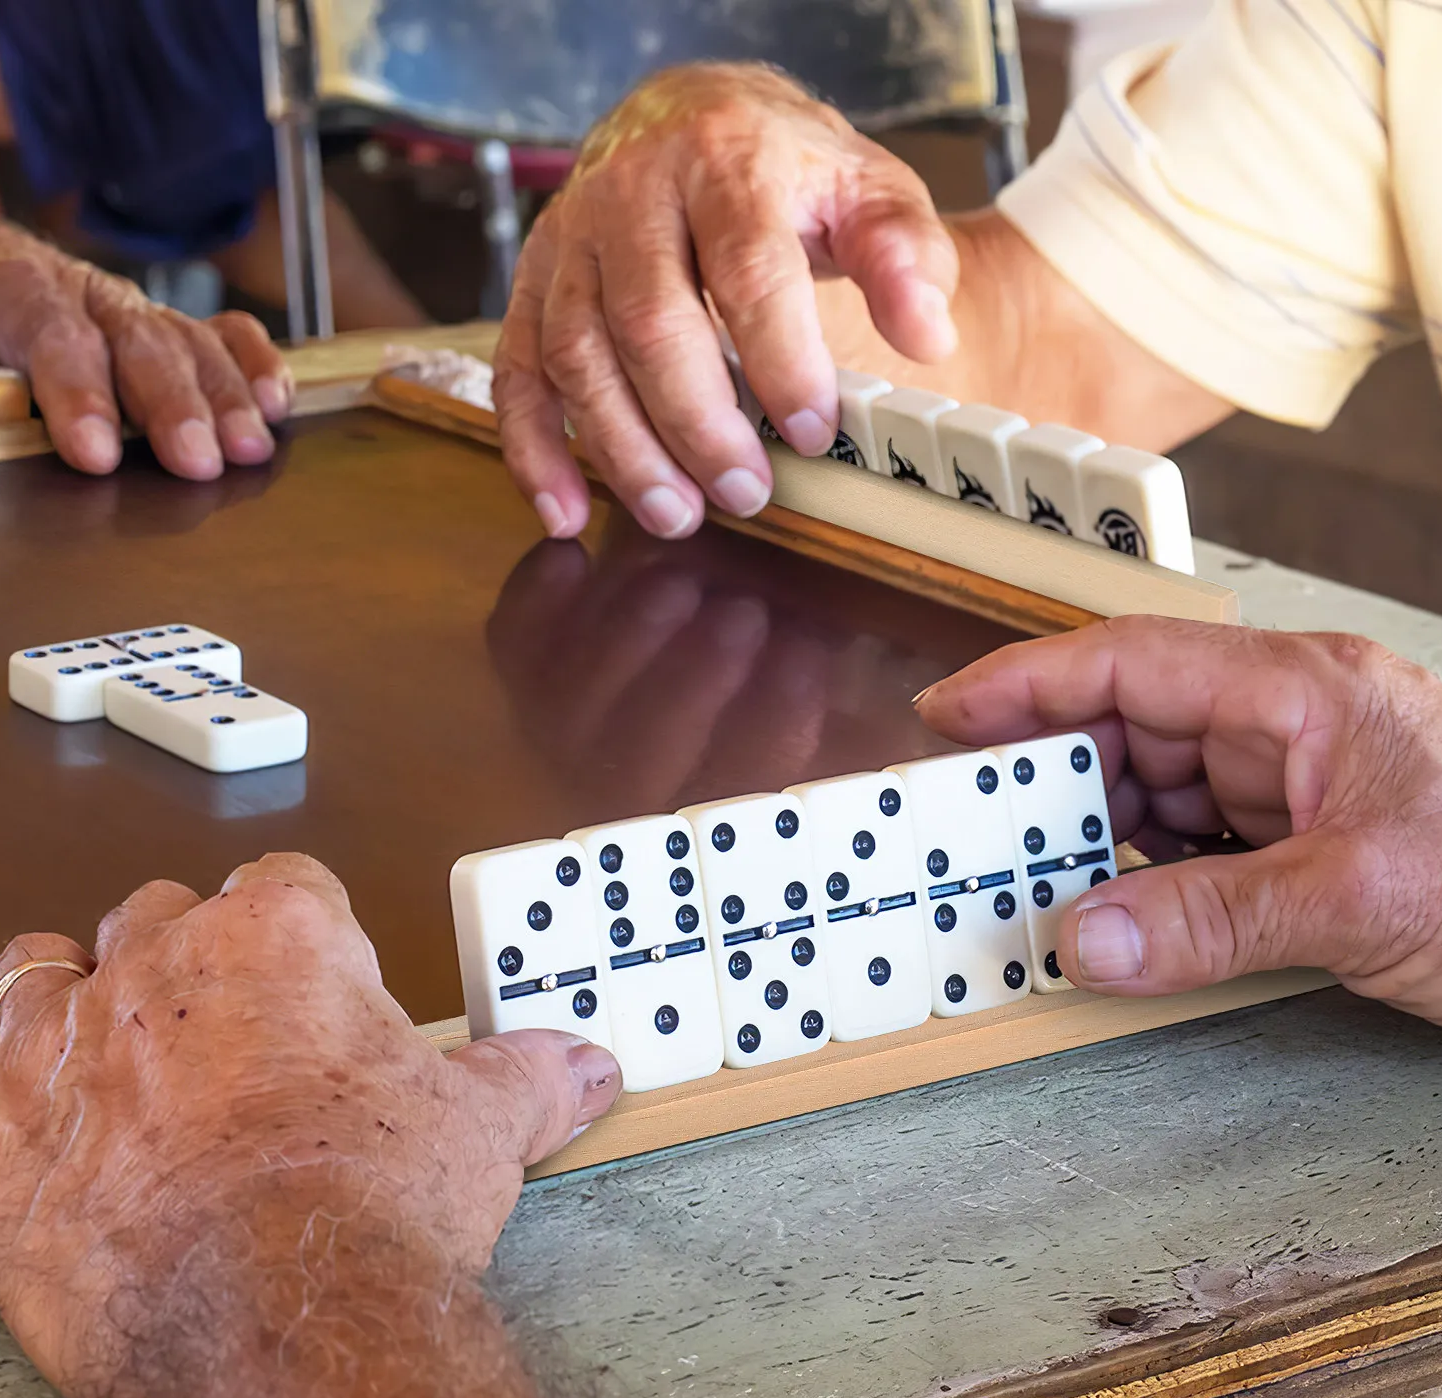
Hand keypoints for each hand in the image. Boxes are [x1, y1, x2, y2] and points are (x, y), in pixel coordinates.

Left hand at [0, 221, 293, 479]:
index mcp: (4, 286)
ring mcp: (131, 310)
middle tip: (196, 460)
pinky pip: (224, 334)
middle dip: (172, 402)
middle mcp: (79, 292)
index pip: (49, 329)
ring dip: (224, 399)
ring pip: (187, 342)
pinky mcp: (168, 329)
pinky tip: (274, 404)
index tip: (97, 453)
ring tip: (248, 450)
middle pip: (136, 339)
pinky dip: (254, 365)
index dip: (78, 390)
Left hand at [0, 852, 620, 1397]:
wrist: (271, 1316)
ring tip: (101, 1043)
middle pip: (162, 917)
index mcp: (281, 938)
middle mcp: (162, 967)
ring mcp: (63, 1046)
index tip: (322, 981)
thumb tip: (579, 1066)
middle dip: (189, 962)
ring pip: (37, 969)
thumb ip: (529, 1078)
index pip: (288, 885)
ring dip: (63, 995)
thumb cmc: (365, 1204)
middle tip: (227, 1033)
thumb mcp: (480, 1129)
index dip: (307, 934)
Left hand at [486, 522, 954, 811]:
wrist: (672, 660)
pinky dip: (537, 593)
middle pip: (640, 754)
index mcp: (704, 802)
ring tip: (683, 574)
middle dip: (694, 678)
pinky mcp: (526, 674)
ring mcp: (562, 731)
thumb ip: (858, 726)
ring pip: (574, 700)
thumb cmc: (768, 696)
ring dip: (630, 632)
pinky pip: (515, 641)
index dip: (770, 724)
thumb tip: (926, 719)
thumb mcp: (823, 722)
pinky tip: (576, 551)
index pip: (733, 788)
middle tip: (743, 611)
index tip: (810, 654)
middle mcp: (621, 785)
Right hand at [494, 62, 959, 541]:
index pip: (748, 268)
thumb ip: (905, 256)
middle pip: (650, 321)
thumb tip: (926, 333)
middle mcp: (632, 191)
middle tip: (746, 492)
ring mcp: (571, 239)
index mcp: (726, 158)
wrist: (691, 113)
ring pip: (576, 352)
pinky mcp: (534, 282)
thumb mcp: (867, 189)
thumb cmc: (785, 169)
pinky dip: (536, 450)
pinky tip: (567, 510)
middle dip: (698, 422)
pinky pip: (518, 370)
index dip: (780, 360)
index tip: (814, 431)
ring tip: (676, 515)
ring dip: (623, 448)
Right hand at [916, 618, 1441, 1042]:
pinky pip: (1188, 845)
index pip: (1131, 662)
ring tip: (1032, 881)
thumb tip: (1086, 937)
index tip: (951, 715)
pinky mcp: (1298, 843)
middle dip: (1048, 779)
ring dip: (1092, 837)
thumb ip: (1208, 918)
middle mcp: (1285, 725)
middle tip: (975, 830)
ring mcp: (1291, 785)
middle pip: (1128, 728)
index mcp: (1298, 689)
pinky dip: (1140, 875)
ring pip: (1151, 792)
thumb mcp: (1354, 898)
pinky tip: (1113, 908)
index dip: (1026, 683)